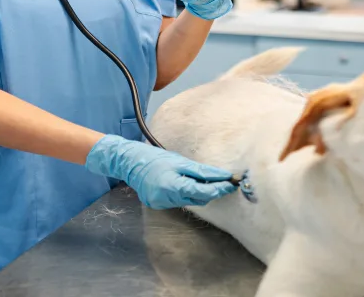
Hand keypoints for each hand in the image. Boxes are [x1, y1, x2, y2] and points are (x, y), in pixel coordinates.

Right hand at [84, 134, 236, 209]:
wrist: (130, 163)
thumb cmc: (156, 158)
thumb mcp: (181, 162)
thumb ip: (202, 172)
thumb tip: (222, 176)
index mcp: (174, 186)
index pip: (204, 192)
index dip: (220, 189)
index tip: (232, 184)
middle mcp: (168, 199)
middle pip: (199, 199)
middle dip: (213, 191)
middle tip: (226, 182)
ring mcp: (163, 204)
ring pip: (191, 201)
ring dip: (201, 193)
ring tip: (209, 182)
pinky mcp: (159, 205)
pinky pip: (180, 201)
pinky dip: (188, 194)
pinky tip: (189, 185)